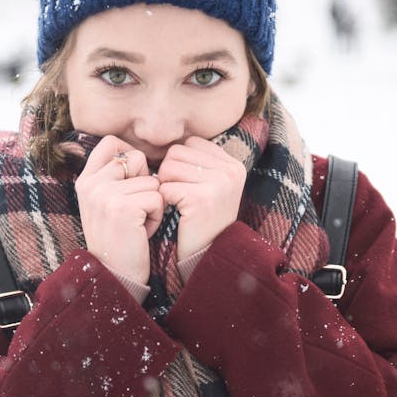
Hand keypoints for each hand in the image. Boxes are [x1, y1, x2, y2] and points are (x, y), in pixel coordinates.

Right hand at [75, 135, 163, 284]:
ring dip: (153, 204)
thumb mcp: (106, 203)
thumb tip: (139, 154)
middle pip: (136, 157)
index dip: (130, 155)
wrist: (115, 274)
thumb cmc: (119, 238)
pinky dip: (157, 217)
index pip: (110, 143)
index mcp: (85, 180)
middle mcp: (91, 184)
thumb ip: (114, 178)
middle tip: (135, 209)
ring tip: (137, 224)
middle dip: (145, 182)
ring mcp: (104, 195)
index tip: (134, 178)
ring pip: (151, 181)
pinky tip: (142, 231)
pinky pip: (157, 198)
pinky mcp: (122, 208)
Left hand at [157, 137, 245, 261]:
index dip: (179, 163)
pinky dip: (164, 201)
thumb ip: (197, 161)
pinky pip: (166, 187)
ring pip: (168, 167)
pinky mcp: (202, 198)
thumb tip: (170, 141)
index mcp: (232, 163)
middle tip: (179, 196)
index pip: (189, 143)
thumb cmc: (201, 220)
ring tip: (178, 203)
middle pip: (176, 152)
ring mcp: (219, 183)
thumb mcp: (209, 185)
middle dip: (169, 174)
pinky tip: (177, 213)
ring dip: (165, 187)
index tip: (187, 185)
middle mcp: (230, 170)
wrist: (207, 255)